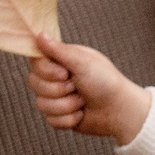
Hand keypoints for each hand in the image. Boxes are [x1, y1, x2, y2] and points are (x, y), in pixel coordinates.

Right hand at [28, 34, 150, 144]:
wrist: (120, 110)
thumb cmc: (106, 81)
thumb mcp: (83, 62)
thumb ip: (59, 50)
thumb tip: (39, 34)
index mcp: (60, 61)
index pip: (35, 63)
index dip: (47, 71)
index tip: (65, 74)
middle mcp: (55, 78)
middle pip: (34, 84)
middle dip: (59, 90)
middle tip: (78, 87)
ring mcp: (57, 98)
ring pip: (41, 104)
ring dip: (66, 105)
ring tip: (82, 101)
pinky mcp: (60, 115)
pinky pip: (50, 120)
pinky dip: (68, 119)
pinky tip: (81, 114)